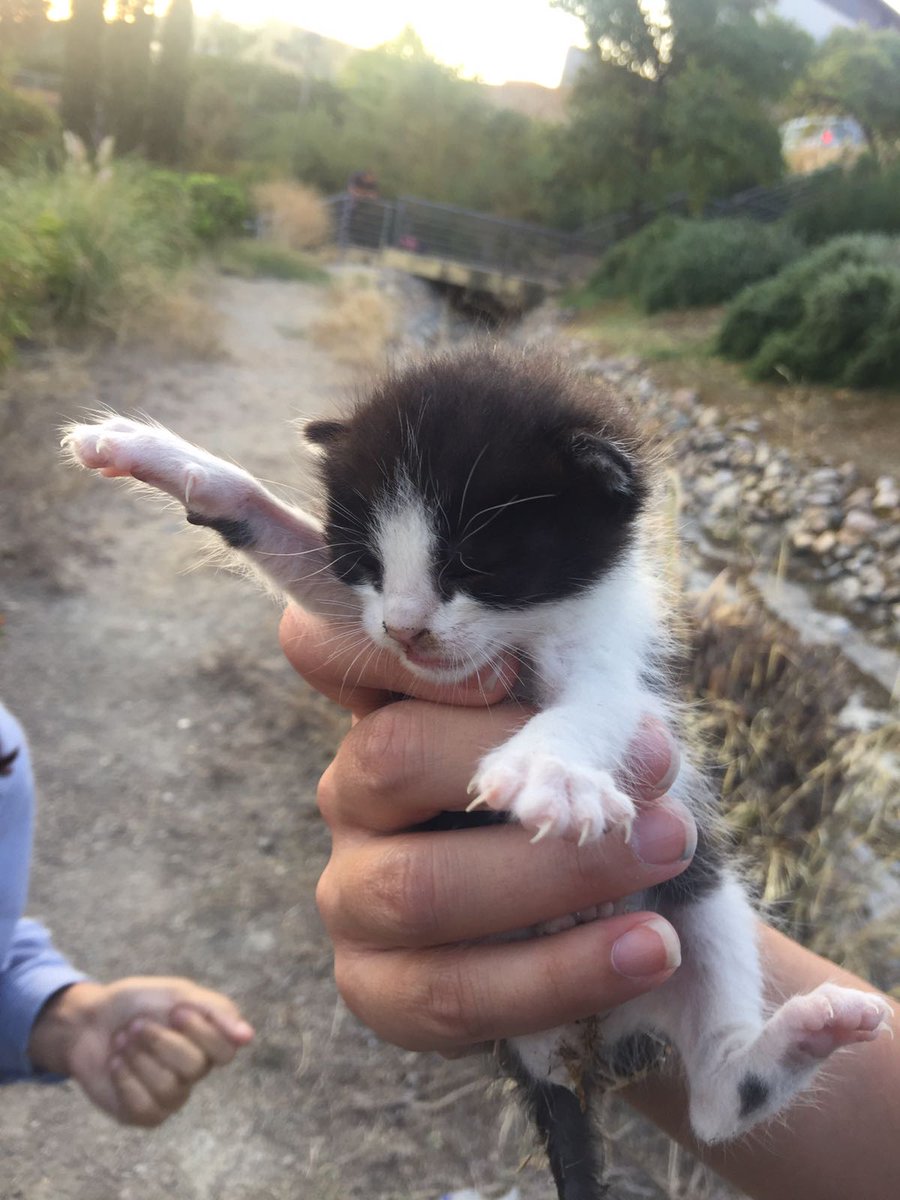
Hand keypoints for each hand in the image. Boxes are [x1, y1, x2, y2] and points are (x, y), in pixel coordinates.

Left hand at [28, 977, 253, 1125]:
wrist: (88, 1021)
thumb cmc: (137, 1004)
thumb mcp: (177, 994)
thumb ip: (215, 1011)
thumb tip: (248, 1037)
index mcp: (208, 1042)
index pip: (227, 1051)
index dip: (201, 1031)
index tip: (175, 1011)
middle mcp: (194, 1072)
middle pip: (195, 1067)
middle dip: (160, 1042)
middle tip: (136, 1026)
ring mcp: (171, 1096)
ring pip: (169, 1087)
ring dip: (138, 1059)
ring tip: (121, 1042)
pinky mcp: (145, 1114)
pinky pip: (145, 1107)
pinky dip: (126, 1080)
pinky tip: (116, 1063)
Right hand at [279, 605, 694, 1053]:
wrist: (574, 923)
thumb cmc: (569, 800)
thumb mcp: (577, 738)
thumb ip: (586, 715)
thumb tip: (646, 742)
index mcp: (381, 712)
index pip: (325, 647)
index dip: (389, 645)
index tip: (506, 665)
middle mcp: (347, 796)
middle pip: (393, 759)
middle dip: (530, 769)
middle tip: (649, 786)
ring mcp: (349, 895)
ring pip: (419, 889)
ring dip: (558, 876)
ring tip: (665, 858)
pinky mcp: (378, 989)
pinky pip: (452, 994)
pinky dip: (560, 975)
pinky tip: (646, 950)